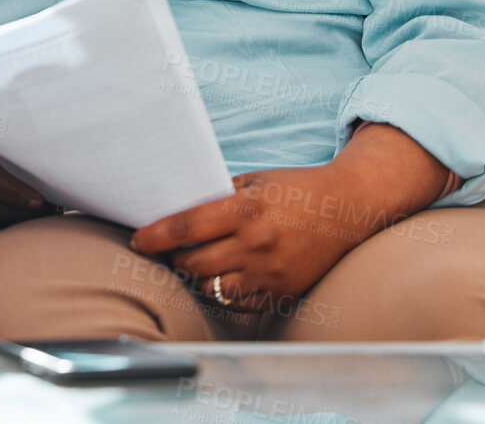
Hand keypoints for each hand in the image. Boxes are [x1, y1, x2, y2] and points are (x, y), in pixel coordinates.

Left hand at [130, 124, 452, 312]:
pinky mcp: (283, 291)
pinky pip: (238, 302)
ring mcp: (271, 273)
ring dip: (197, 276)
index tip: (137, 239)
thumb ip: (217, 197)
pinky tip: (221, 275)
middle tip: (167, 249)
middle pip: (194, 263)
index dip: (155, 236)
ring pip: (212, 287)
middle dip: (174, 257)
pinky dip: (222, 292)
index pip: (186, 228)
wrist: (347, 208)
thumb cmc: (294, 189)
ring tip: (193, 262)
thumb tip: (173, 211)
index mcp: (246, 210)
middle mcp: (257, 244)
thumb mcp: (254, 182)